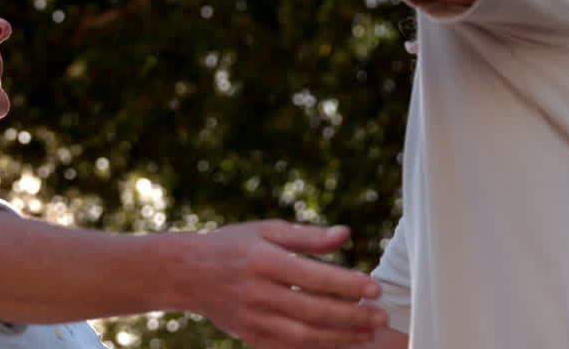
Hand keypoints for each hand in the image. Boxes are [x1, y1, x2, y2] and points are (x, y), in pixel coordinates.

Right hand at [173, 221, 386, 348]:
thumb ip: (307, 236)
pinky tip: (339, 342)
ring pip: (304, 335)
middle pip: (313, 310)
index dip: (348, 284)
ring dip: (340, 337)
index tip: (375, 288)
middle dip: (352, 316)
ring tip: (366, 333)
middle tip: (381, 316)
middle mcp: (257, 292)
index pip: (314, 276)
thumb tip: (346, 234)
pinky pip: (289, 347)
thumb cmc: (232, 246)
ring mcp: (252, 318)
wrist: (187, 272)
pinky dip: (317, 347)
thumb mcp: (265, 230)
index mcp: (263, 261)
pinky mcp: (249, 336)